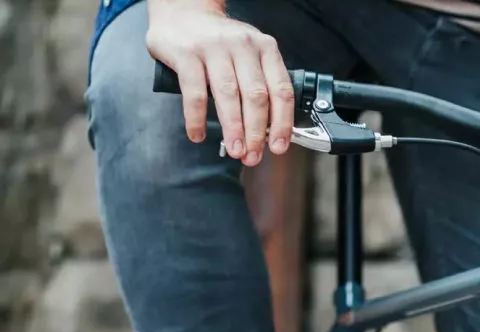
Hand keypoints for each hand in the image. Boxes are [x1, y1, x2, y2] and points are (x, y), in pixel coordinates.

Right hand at [145, 1, 293, 165]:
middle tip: (253, 156)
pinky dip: (197, 118)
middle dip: (257, 132)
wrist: (183, 11)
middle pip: (257, 96)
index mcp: (265, 49)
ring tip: (235, 150)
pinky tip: (198, 134)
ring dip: (233, 129)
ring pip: (229, 95)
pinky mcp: (186, 52)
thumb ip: (260, 84)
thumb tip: (270, 131)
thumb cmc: (220, 44)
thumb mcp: (249, 55)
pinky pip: (195, 91)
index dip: (282, 123)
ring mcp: (214, 47)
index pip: (281, 91)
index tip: (278, 147)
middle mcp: (243, 46)